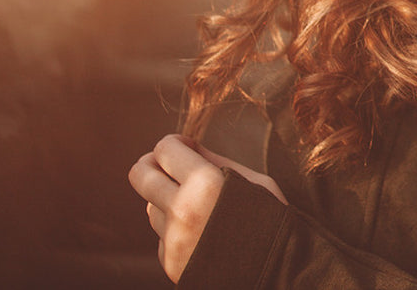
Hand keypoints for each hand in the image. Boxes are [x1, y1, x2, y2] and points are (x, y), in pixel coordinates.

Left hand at [128, 134, 286, 282]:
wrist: (278, 274)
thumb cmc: (272, 222)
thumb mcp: (256, 181)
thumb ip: (217, 161)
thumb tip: (189, 147)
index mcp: (205, 183)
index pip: (164, 149)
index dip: (175, 143)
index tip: (186, 147)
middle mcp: (182, 211)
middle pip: (139, 174)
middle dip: (151, 163)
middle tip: (168, 166)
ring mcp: (173, 240)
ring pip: (150, 205)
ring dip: (166, 200)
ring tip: (197, 207)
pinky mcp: (170, 262)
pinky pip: (162, 235)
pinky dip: (176, 230)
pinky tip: (202, 234)